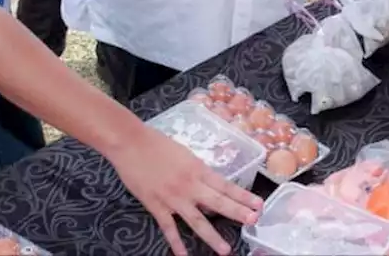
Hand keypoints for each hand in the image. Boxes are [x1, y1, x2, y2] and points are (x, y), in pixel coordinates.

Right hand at [116, 127, 262, 255]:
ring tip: (225, 249)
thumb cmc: (157, 143)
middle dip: (237, 213)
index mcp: (198, 169)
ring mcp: (173, 198)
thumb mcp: (185, 153)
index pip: (225, 185)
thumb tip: (207, 182)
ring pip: (197, 221)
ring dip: (212, 236)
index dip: (243, 196)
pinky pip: (169, 228)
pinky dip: (176, 244)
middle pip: (217, 202)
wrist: (131, 143)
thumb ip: (197, 170)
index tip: (258, 204)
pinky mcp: (156, 206)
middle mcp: (189, 185)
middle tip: (252, 221)